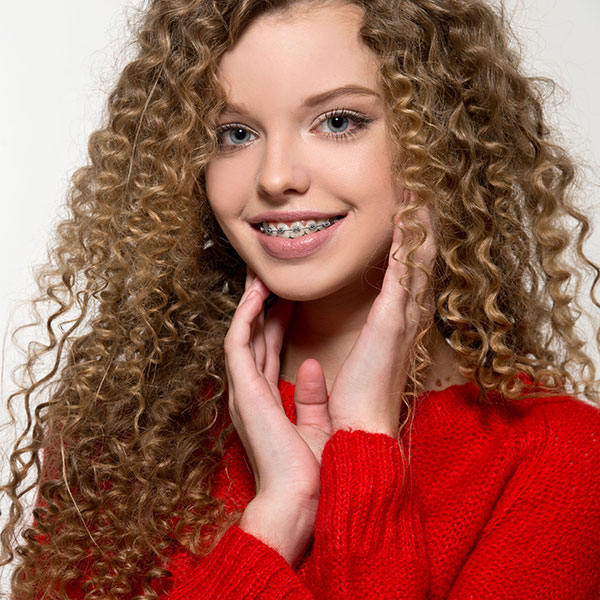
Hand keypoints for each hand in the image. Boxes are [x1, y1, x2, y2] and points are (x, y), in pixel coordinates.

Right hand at [224, 268, 332, 543]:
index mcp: (266, 399)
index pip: (269, 350)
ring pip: (242, 334)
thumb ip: (311, 396)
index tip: (291, 297)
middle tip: (271, 276)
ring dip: (251, 304)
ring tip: (262, 275)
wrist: (299, 500)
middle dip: (261, 306)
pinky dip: (246, 317)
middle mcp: (250, 391)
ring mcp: (243, 390)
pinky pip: (238, 343)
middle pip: (254, 338)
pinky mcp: (243, 389)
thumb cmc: (310, 470)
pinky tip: (257, 295)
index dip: (277, 322)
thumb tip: (309, 364)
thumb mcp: (315, 425)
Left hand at [300, 203, 435, 436]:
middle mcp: (406, 320)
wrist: (362, 432)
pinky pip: (406, 270)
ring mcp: (403, 318)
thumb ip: (346, 356)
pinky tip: (410, 214)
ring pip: (418, 260)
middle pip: (420, 263)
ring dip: (418, 226)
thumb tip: (320, 357)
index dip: (408, 249)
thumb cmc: (355, 406)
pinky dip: (410, 240)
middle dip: (419, 229)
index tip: (403, 222)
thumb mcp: (348, 374)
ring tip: (417, 192)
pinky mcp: (393, 319)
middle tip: (417, 195)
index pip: (406, 279)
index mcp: (394, 330)